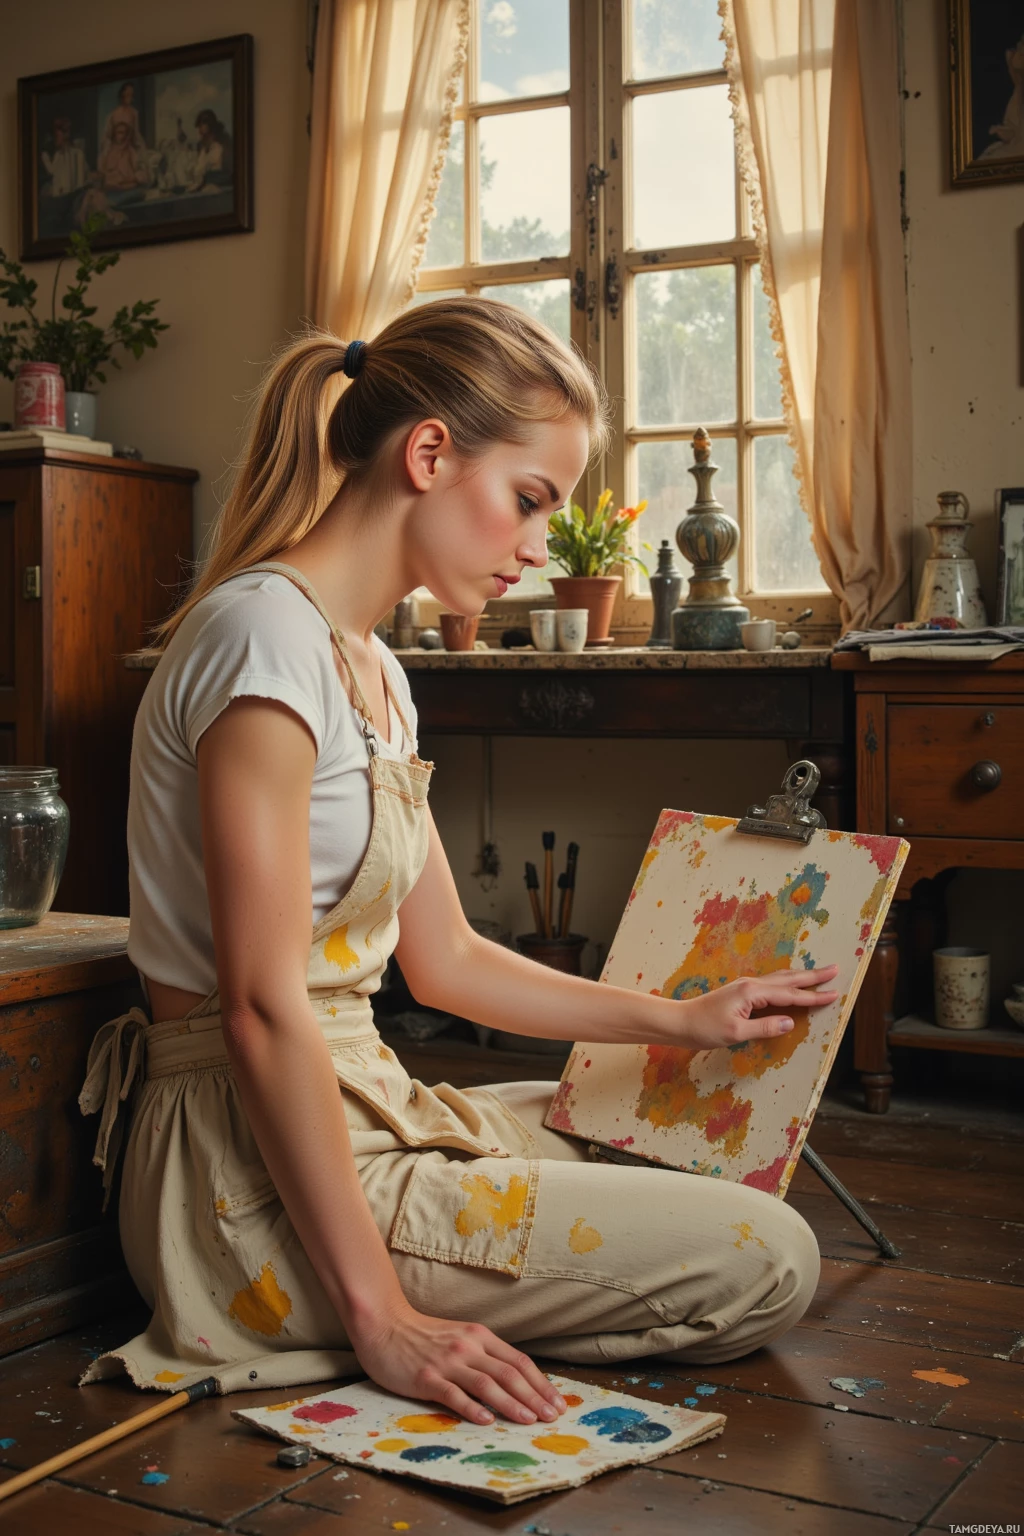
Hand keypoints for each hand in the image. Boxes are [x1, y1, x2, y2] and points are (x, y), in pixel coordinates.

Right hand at [350, 1301, 566, 1426]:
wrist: (384, 1324)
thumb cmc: (423, 1335)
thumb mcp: (460, 1337)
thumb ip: (484, 1354)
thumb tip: (514, 1381)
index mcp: (479, 1336)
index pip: (518, 1361)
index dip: (540, 1383)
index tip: (556, 1402)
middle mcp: (468, 1347)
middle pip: (509, 1373)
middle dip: (534, 1396)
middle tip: (551, 1416)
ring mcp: (447, 1362)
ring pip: (487, 1384)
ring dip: (511, 1404)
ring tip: (529, 1420)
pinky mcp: (426, 1377)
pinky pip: (453, 1394)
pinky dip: (472, 1408)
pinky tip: (486, 1421)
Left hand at [678, 965, 839, 1050]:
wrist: (681, 1021)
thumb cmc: (705, 1028)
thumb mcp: (737, 1034)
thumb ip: (765, 1027)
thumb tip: (790, 1021)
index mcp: (752, 993)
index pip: (790, 994)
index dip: (813, 996)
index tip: (834, 993)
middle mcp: (751, 985)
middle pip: (788, 979)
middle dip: (813, 976)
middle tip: (835, 970)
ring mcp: (745, 986)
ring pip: (780, 979)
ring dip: (800, 977)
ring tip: (818, 975)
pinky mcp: (741, 991)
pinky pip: (771, 984)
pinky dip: (786, 982)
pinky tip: (789, 984)